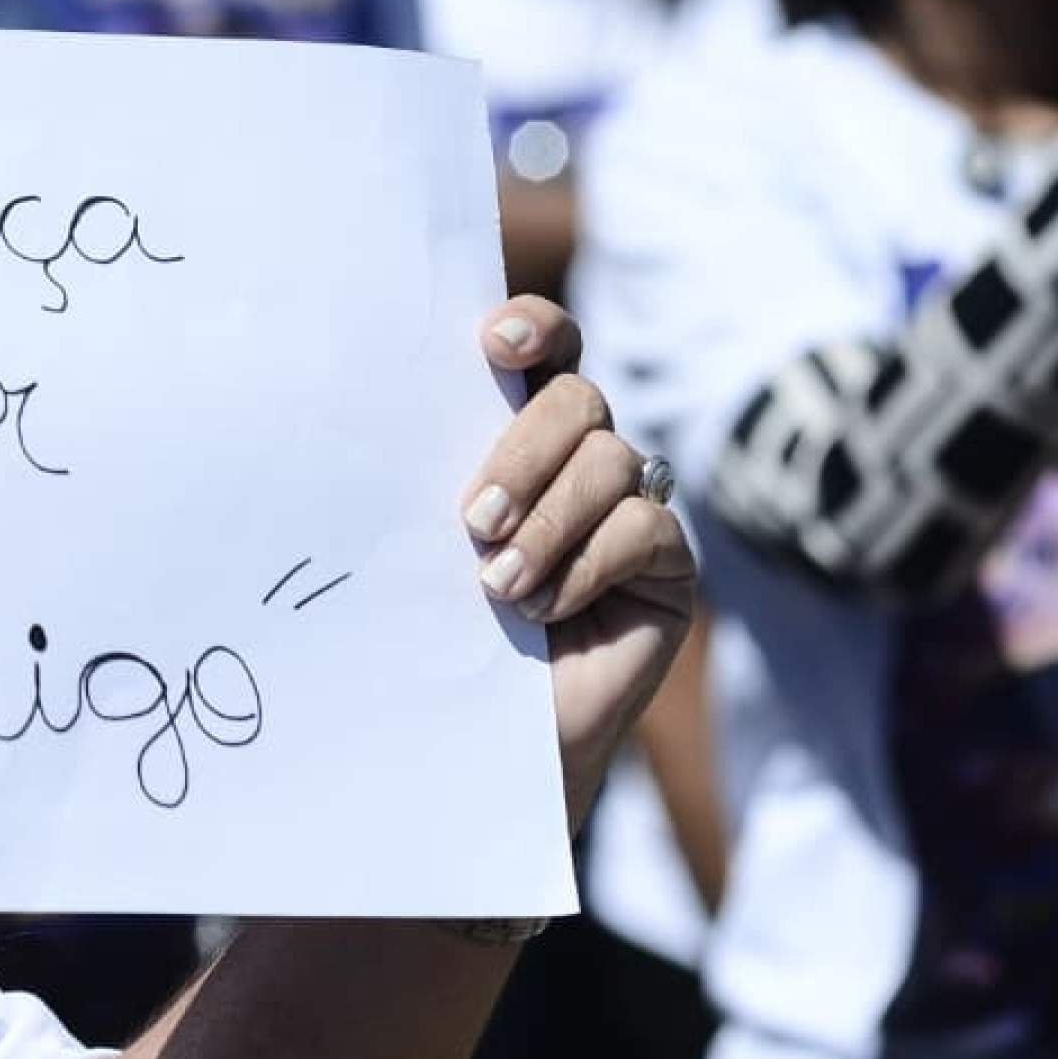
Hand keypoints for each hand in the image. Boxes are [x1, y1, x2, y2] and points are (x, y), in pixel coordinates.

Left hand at [460, 297, 696, 824]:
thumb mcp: (426, 538)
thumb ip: (433, 474)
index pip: (546, 349)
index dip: (534, 328)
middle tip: (472, 520)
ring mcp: (631, 506)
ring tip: (497, 585)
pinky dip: (587, 564)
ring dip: (546, 524)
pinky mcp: (668, 564)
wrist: (482, 730)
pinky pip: (643, 527)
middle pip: (579, 399)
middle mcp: (581, 456)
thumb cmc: (439, 626)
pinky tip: (544, 609)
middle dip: (523, 453)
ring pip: (610, 461)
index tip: (494, 342)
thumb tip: (389, 411)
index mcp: (517, 431)